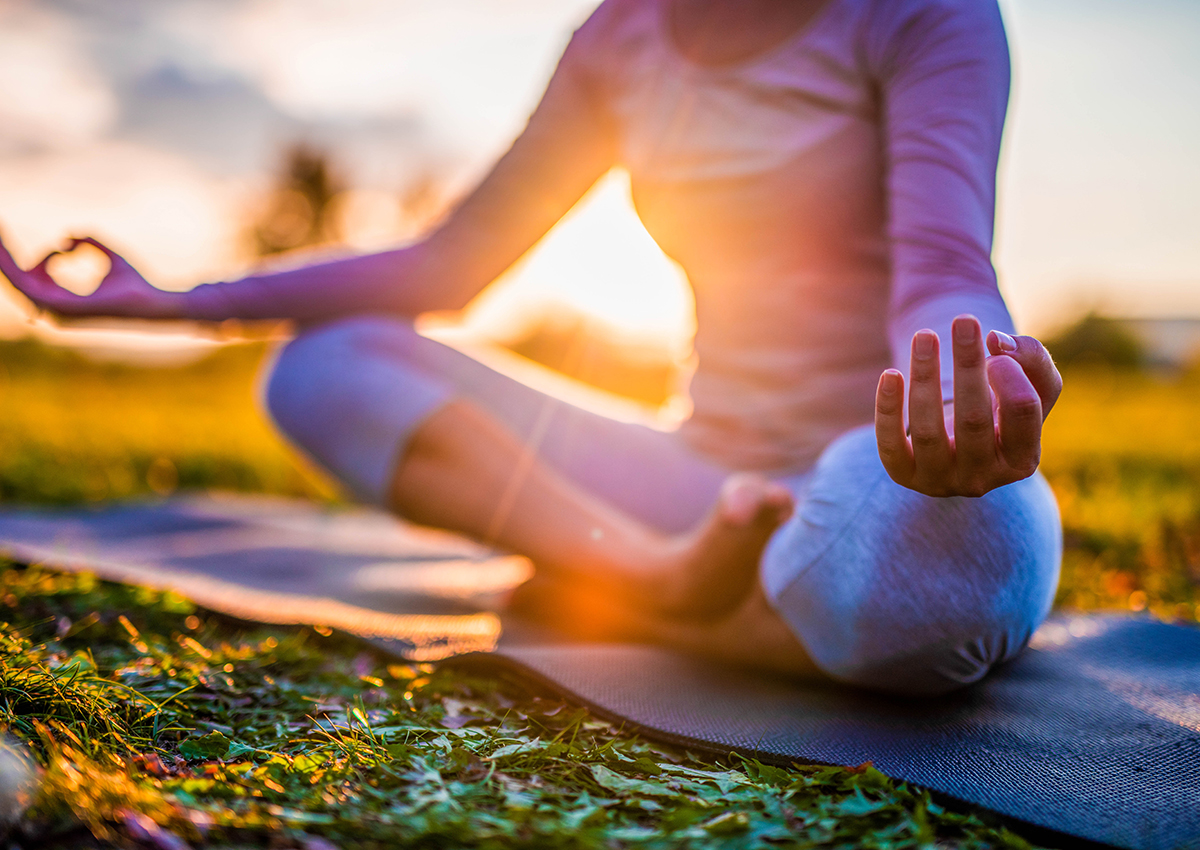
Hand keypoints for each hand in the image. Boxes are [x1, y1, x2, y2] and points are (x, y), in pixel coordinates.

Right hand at [0, 232, 181, 318]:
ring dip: (2, 257)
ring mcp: (55, 310)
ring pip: (16, 280)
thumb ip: (89, 243)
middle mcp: (54, 309)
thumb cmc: (135, 284)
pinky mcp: (59, 306)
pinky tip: (4, 249)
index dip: (35, 256)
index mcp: (63, 301)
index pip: (35, 278)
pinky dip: (12, 265)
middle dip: (2, 256)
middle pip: (17, 280)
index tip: (50, 242)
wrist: (152, 302)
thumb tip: (68, 236)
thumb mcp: (110, 255)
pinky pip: (26, 284)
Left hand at [874, 315, 1061, 496]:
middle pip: (974, 420)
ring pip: (928, 431)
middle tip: (964, 321)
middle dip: (967, 366)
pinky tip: (890, 374)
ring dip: (924, 378)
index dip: (1010, 373)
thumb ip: (1032, 358)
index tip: (995, 348)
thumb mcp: (1030, 385)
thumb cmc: (1000, 409)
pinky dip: (888, 409)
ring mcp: (941, 481)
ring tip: (924, 336)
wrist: (960, 445)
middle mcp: (982, 479)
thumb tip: (996, 341)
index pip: (1022, 412)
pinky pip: (891, 446)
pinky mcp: (904, 475)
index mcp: (1022, 460)